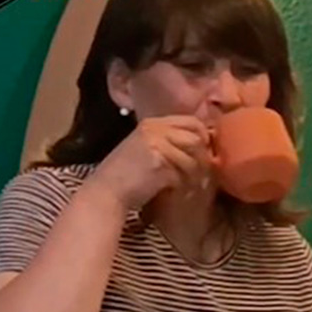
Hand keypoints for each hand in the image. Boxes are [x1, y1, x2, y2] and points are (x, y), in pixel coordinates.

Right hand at [88, 115, 212, 210]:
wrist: (106, 191)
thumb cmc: (127, 173)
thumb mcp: (145, 147)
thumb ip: (168, 141)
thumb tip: (203, 144)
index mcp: (152, 124)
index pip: (191, 121)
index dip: (204, 136)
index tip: (205, 151)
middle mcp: (154, 130)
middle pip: (196, 138)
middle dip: (203, 156)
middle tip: (202, 170)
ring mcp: (156, 146)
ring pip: (193, 158)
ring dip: (196, 174)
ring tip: (191, 183)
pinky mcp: (159, 166)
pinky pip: (184, 174)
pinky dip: (184, 185)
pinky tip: (179, 190)